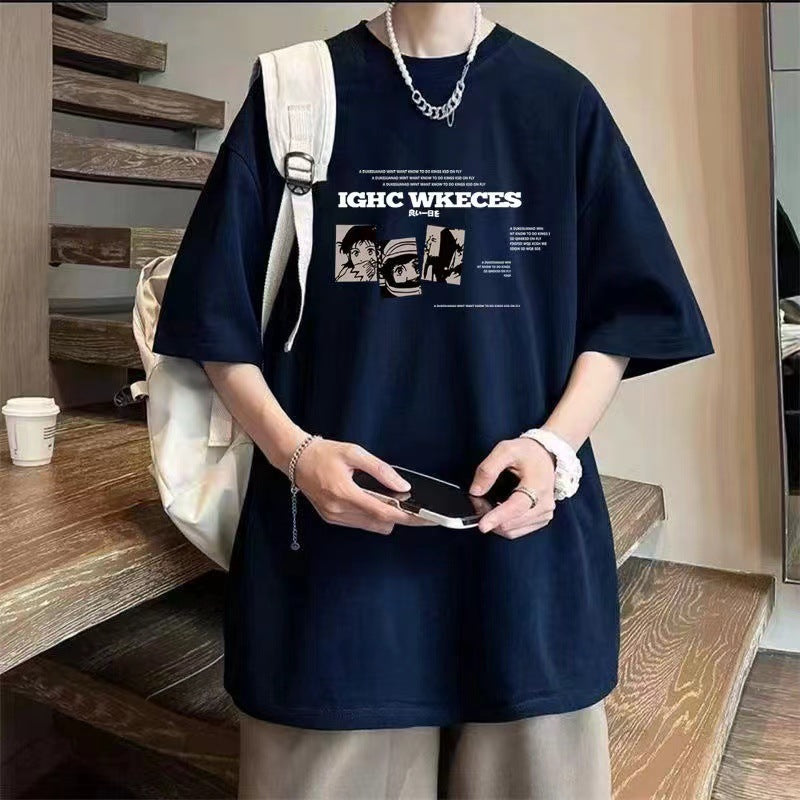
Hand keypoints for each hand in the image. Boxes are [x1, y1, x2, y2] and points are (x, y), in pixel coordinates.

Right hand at [294, 439, 433, 533]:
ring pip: (371, 527)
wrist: (295, 458)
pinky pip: (360, 524)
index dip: (407, 517)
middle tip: (415, 507)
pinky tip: (375, 503)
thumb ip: (380, 470)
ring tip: (394, 502)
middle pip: (380, 524)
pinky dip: (371, 517)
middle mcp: (338, 510)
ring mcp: (333, 517)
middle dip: (401, 518)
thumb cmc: (324, 453)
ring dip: (386, 518)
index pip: (383, 513)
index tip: (425, 518)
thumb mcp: (355, 453)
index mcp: (344, 493)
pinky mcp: (331, 518)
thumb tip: (403, 486)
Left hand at [469, 438, 556, 537]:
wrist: (546, 456)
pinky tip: (499, 510)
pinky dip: (503, 524)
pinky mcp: (541, 520)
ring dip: (495, 522)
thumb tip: (476, 491)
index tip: (482, 525)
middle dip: (490, 516)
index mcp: (537, 487)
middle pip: (511, 523)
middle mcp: (544, 505)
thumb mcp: (505, 450)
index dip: (497, 517)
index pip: (516, 507)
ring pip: (512, 530)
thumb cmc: (527, 453)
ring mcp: (544, 515)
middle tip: (478, 501)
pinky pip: (516, 530)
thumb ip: (488, 469)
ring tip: (489, 504)